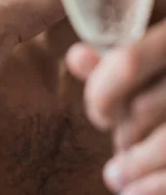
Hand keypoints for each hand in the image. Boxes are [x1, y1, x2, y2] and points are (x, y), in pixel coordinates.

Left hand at [66, 6, 165, 192]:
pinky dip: (155, 187)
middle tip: (118, 143)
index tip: (100, 113)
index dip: (102, 91)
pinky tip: (135, 192)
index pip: (129, 63)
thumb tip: (76, 57)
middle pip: (144, 109)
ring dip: (134, 166)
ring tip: (115, 178)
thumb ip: (119, 56)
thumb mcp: (161, 52)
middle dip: (123, 133)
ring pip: (165, 143)